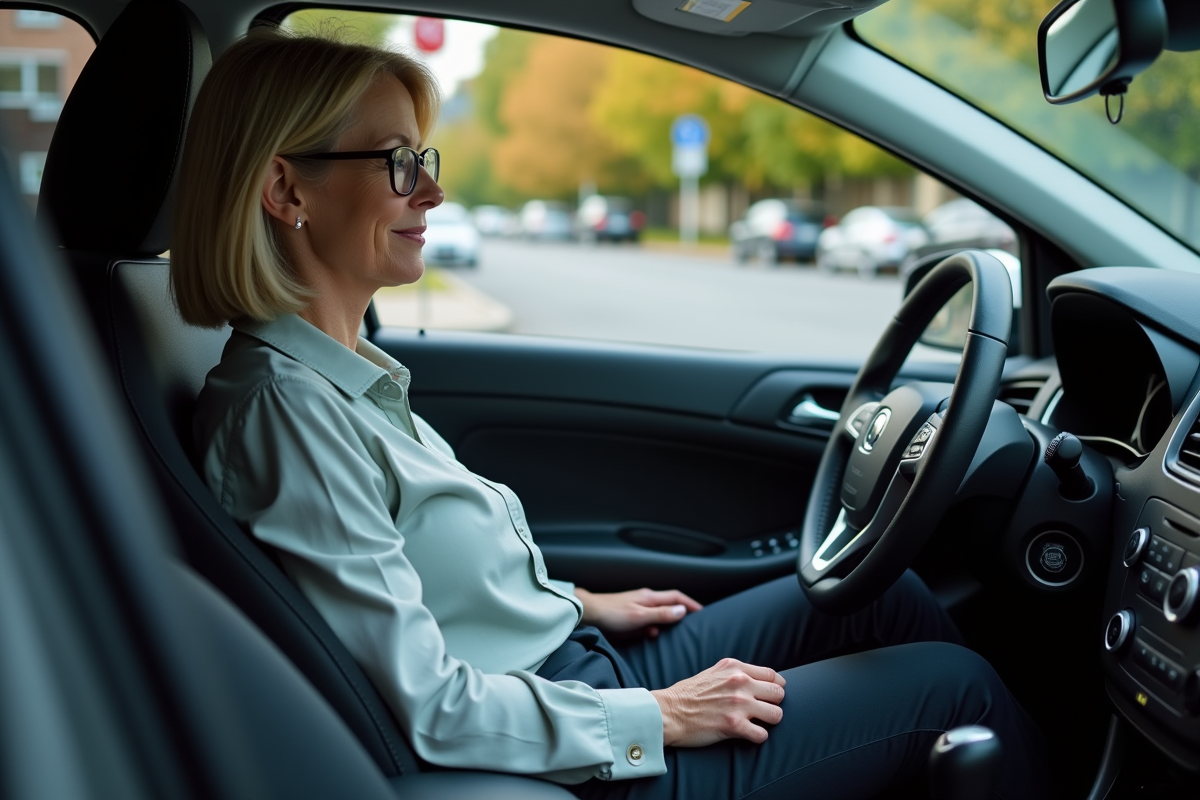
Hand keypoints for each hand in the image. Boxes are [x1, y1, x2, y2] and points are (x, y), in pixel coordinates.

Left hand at [573, 587, 701, 637]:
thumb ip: (661, 614)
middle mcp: (645, 600)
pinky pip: (647, 621)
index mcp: (650, 597)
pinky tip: (653, 636)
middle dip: (682, 612)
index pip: (677, 597)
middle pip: (669, 604)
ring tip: (678, 633)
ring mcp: (636, 607)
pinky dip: (654, 627)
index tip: (704, 612)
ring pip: (658, 613)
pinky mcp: (628, 617)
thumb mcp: (639, 616)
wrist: (587, 614)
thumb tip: (683, 611)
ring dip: (668, 621)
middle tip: (695, 623)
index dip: (691, 604)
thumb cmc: (611, 614)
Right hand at [651, 659, 785, 746]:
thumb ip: (735, 673)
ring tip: (757, 723)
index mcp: (735, 668)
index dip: (776, 687)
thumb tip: (757, 681)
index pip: (772, 675)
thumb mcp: (713, 673)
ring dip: (769, 721)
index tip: (770, 695)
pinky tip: (748, 735)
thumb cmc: (687, 694)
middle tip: (763, 711)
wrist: (667, 712)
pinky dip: (757, 737)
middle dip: (773, 704)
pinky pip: (762, 735)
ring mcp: (738, 704)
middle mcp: (739, 682)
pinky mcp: (734, 725)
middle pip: (779, 694)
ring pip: (776, 714)